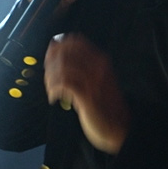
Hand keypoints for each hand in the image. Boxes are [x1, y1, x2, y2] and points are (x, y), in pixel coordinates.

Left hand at [44, 33, 128, 153]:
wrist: (119, 127)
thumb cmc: (104, 105)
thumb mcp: (96, 80)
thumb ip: (82, 68)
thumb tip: (58, 56)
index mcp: (100, 61)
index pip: (75, 41)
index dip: (58, 47)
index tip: (49, 57)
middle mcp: (98, 67)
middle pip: (65, 53)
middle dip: (50, 64)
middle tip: (48, 78)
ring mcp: (93, 80)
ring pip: (62, 68)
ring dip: (50, 79)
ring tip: (51, 90)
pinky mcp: (87, 96)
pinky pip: (63, 83)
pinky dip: (53, 90)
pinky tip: (54, 98)